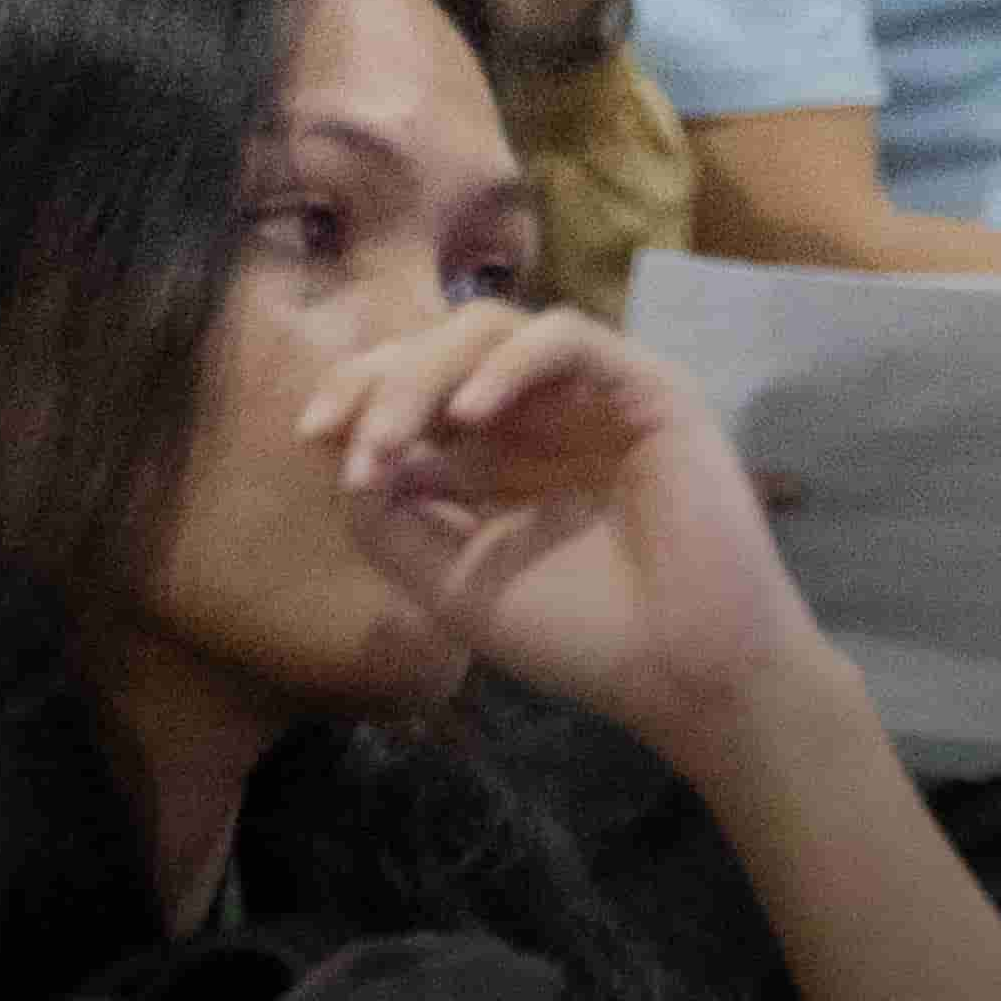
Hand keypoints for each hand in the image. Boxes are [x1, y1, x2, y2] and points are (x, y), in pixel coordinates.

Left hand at [302, 303, 823, 770]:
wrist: (686, 671)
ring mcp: (590, 394)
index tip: (314, 438)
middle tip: (340, 437)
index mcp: (493, 455)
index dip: (357, 397)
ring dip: (425, 372)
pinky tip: (468, 416)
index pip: (411, 390)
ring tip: (395, 436)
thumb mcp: (453, 580)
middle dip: (378, 383)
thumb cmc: (580, 635)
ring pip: (491, 329)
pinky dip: (508, 366)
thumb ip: (388, 520)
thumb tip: (340, 453)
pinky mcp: (646, 386)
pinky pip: (566, 338)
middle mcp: (537, 413)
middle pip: (438, 349)